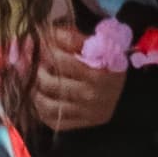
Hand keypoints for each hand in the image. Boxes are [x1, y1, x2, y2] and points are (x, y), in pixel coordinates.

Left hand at [29, 12, 123, 136]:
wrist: (127, 95)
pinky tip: (38, 96)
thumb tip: (41, 31)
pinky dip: (39, 108)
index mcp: (98, 73)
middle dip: (36, 68)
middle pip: (50, 81)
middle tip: (30, 60)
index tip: (37, 41)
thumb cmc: (108, 66)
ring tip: (32, 78)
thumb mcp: (99, 46)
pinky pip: (51, 118)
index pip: (62, 60)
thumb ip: (72, 38)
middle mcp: (92, 95)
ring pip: (46, 102)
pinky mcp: (80, 124)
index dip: (46, 48)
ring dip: (34, 89)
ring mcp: (85, 112)